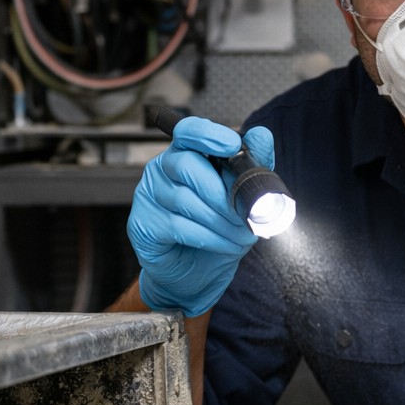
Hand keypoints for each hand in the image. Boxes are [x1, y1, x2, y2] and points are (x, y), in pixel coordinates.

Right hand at [127, 117, 276, 317]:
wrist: (200, 273)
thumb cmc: (221, 228)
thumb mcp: (245, 197)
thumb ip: (254, 165)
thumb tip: (262, 135)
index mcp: (187, 153)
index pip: (189, 131)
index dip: (208, 134)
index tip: (233, 146)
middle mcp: (162, 169)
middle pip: (185, 163)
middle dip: (221, 192)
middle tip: (245, 214)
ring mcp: (148, 195)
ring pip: (184, 198)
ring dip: (221, 220)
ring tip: (242, 235)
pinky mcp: (142, 224)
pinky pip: (177, 225)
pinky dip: (209, 236)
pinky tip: (226, 245)